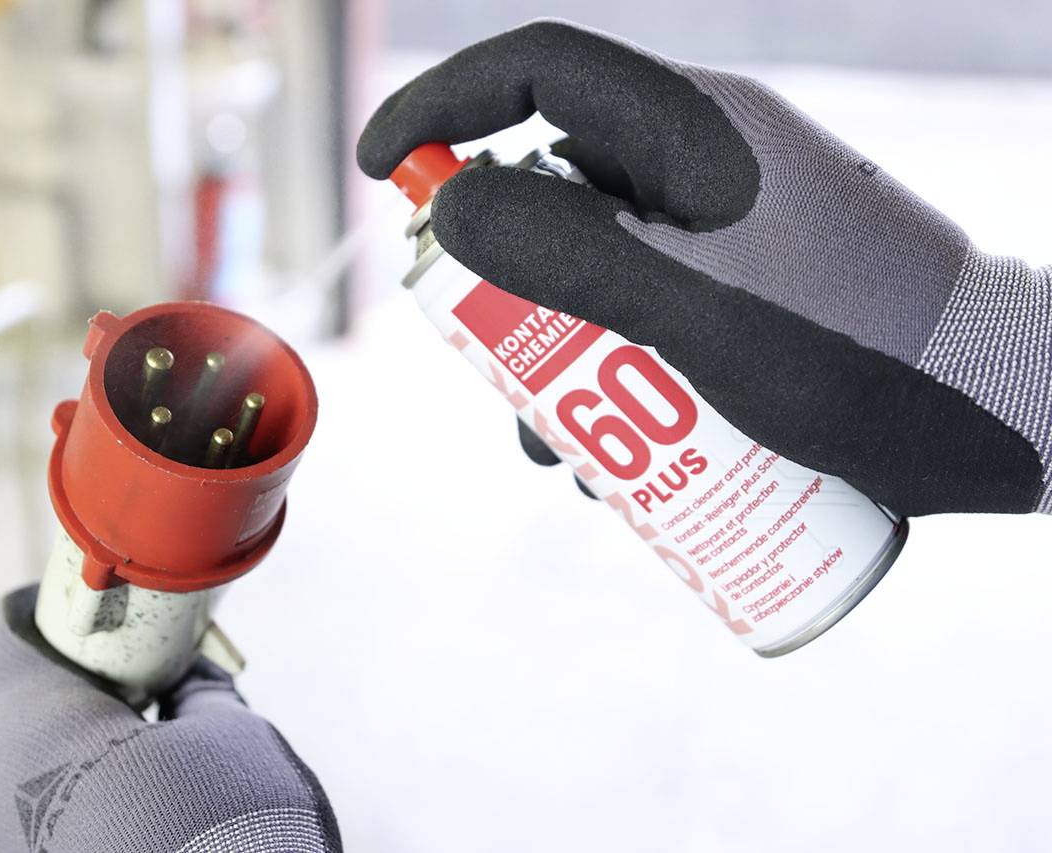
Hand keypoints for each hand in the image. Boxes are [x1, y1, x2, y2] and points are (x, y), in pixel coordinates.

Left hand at [0, 586, 341, 852]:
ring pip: (6, 769)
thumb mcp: (232, 737)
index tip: (69, 601)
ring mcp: (20, 844)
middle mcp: (9, 788)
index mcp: (41, 728)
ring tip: (124, 724)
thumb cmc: (231, 824)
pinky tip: (129, 783)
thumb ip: (203, 694)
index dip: (23, 607)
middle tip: (95, 659)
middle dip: (25, 670)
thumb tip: (195, 679)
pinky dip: (64, 783)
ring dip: (47, 733)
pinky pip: (33, 815)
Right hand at [358, 19, 1050, 515]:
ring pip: (590, 275)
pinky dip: (609, 383)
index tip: (381, 173)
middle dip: (500, 293)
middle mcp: (700, 168)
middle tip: (493, 376)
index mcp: (693, 128)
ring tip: (558, 458)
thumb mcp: (697, 312)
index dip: (443, 107)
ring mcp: (723, 235)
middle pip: (549, 194)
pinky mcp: (742, 297)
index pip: (537, 70)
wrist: (999, 416)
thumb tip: (450, 208)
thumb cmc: (861, 356)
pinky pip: (641, 320)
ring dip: (552, 363)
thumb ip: (570, 256)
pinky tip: (616, 470)